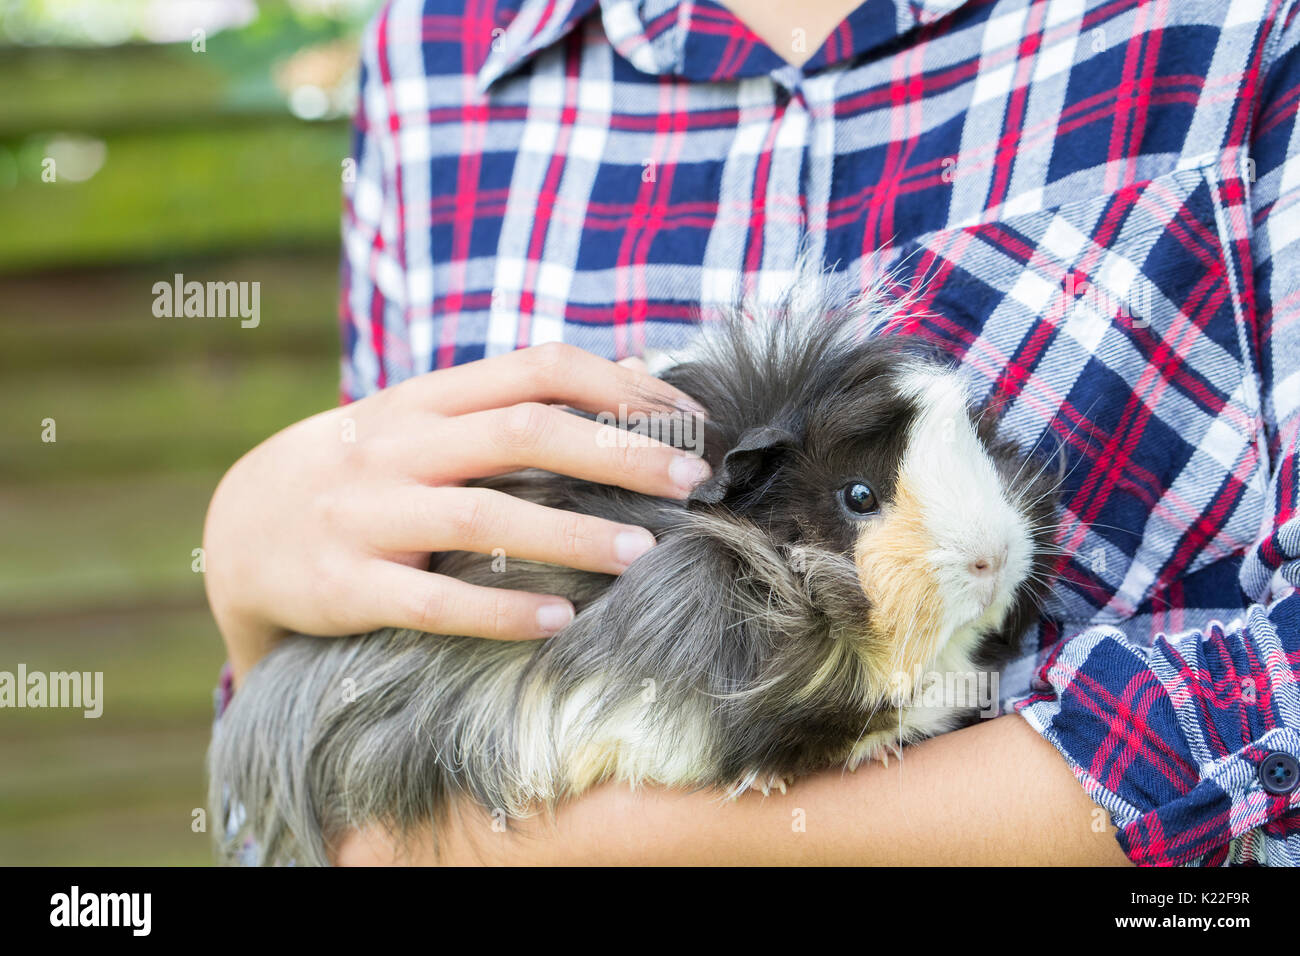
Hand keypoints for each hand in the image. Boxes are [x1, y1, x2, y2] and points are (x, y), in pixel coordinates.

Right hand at [202, 343, 709, 682]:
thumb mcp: (423, 420)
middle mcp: (397, 446)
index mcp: (425, 399)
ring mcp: (367, 515)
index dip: (618, 387)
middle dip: (617, 451)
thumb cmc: (362, 472)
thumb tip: (633, 374)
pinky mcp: (344, 585)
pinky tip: (558, 620)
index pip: (535, 368)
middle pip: (522, 431)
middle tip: (692, 480)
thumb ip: (513, 400)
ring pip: (482, 513)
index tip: (687, 420)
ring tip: (641, 553)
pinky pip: (431, 600)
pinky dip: (498, 610)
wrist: (237, 529)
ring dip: (570, 531)